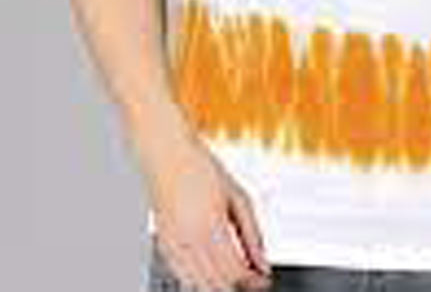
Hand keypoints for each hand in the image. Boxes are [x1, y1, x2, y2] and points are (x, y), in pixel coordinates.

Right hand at [142, 135, 272, 289]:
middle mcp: (188, 241)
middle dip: (238, 285)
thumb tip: (262, 264)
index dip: (252, 281)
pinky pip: (183, 275)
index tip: (263, 280)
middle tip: (253, 278)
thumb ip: (252, 234)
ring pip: (199, 285)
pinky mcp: (163, 246)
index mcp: (210, 227)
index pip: (234, 271)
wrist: (167, 155)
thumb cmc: (202, 168)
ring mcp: (172, 246)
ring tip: (236, 272)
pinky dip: (199, 279)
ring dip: (220, 284)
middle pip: (217, 283)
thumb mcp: (238, 197)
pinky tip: (212, 270)